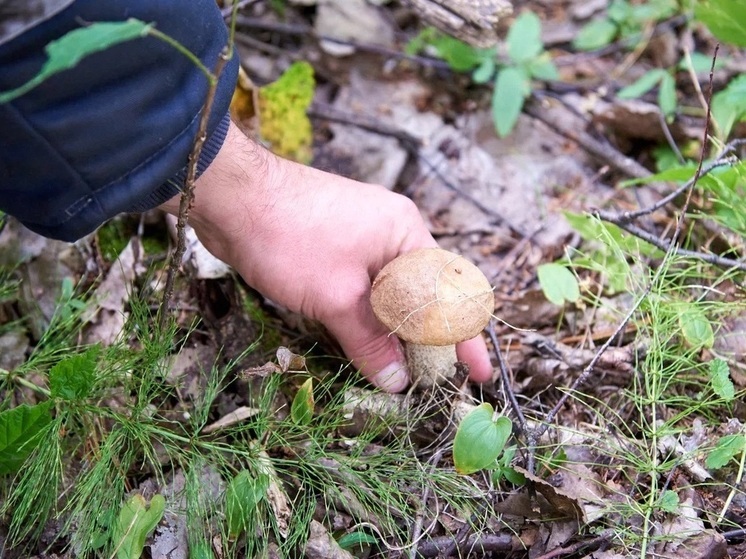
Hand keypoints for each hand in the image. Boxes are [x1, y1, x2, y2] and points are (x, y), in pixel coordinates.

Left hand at [159, 121, 492, 390]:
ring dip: (392, 330)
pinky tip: (362, 341)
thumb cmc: (290, 239)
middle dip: (426, 339)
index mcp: (406, 234)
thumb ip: (369, 341)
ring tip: (399, 369)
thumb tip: (396, 381)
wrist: (231, 196)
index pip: (448, 293)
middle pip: (421, 294)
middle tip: (429, 380)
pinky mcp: (335, 245)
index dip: (465, 338)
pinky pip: (363, 287)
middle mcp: (391, 232)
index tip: (478, 375)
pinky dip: (366, 315)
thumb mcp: (336, 298)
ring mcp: (362, 236)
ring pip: (389, 293)